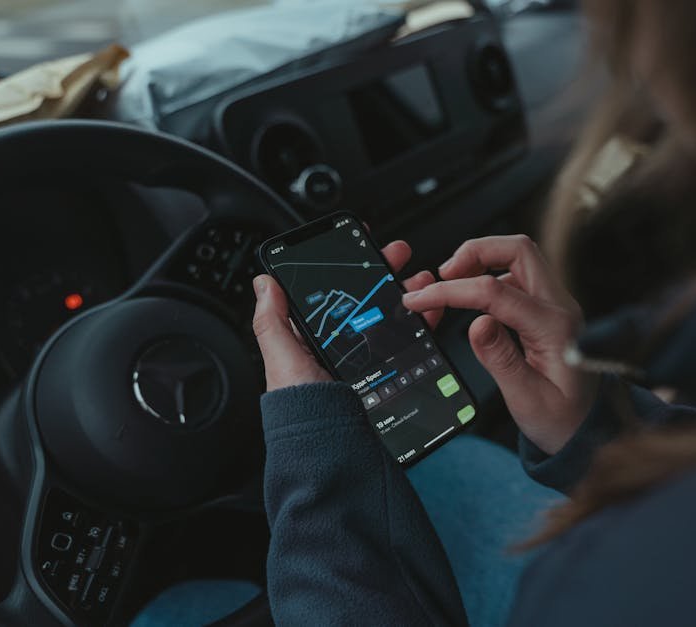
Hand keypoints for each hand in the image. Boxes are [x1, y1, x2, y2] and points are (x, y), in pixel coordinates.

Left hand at [253, 240, 442, 391]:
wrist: (336, 448)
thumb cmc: (305, 409)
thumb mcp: (283, 361)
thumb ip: (273, 322)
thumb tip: (264, 282)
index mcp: (316, 340)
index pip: (336, 294)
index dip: (352, 267)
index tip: (365, 243)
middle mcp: (345, 348)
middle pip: (370, 299)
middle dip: (387, 272)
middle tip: (400, 254)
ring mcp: (372, 360)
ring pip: (395, 316)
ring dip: (412, 293)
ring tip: (423, 280)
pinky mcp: (394, 375)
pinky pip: (412, 343)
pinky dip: (424, 324)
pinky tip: (430, 312)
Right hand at [402, 235, 597, 454]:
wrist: (589, 429)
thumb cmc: (563, 419)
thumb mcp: (528, 400)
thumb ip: (501, 360)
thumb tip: (476, 324)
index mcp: (555, 328)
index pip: (495, 292)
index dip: (452, 291)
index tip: (422, 299)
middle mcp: (560, 308)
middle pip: (518, 250)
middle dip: (474, 252)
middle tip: (442, 275)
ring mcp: (556, 305)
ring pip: (518, 258)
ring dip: (482, 261)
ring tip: (452, 284)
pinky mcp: (548, 310)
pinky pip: (518, 278)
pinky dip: (489, 277)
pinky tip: (472, 299)